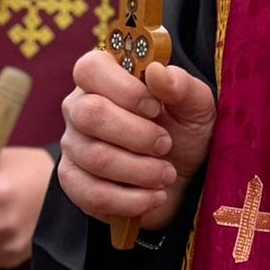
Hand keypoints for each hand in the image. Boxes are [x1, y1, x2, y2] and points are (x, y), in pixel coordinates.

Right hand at [57, 52, 215, 230]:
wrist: (183, 179)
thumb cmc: (184, 132)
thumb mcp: (196, 106)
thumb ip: (182, 86)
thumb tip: (156, 72)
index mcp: (104, 78)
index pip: (91, 69)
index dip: (124, 89)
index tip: (156, 108)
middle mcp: (80, 107)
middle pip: (89, 114)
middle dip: (137, 135)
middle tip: (166, 145)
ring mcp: (73, 145)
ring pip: (95, 157)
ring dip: (140, 170)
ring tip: (166, 174)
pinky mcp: (74, 182)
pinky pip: (90, 193)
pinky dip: (129, 200)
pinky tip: (153, 197)